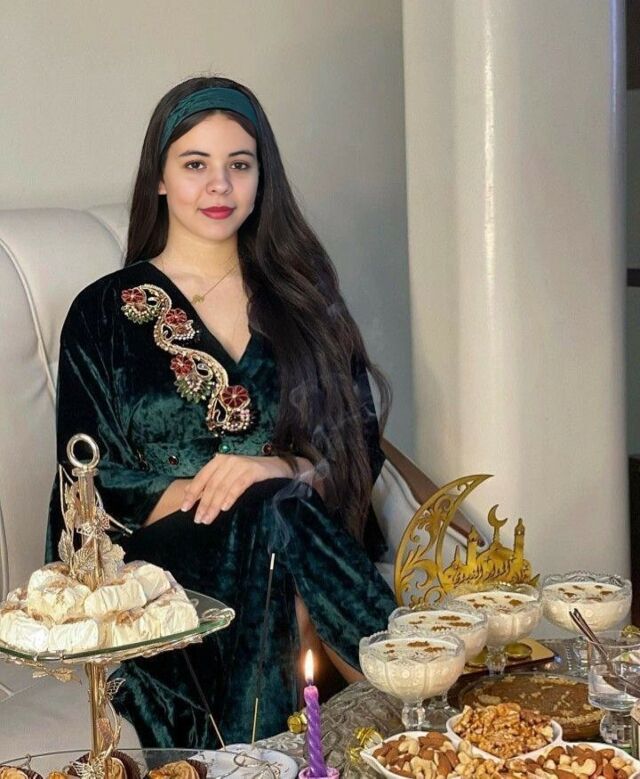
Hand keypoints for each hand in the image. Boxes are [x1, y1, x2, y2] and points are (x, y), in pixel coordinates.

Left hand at [181, 454, 311, 523]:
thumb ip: (215, 483)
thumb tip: (194, 497)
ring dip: (214, 504)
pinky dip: (230, 497)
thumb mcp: (231, 476)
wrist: (280, 468)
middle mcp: (228, 460)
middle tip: (198, 520)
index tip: (185, 508)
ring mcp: (241, 464)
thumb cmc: (253, 475)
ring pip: (222, 486)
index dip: (192, 493)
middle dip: (203, 504)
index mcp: (219, 461)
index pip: (202, 477)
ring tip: (208, 519)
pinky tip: (225, 508)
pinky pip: (238, 485)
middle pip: (211, 484)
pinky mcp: (253, 470)